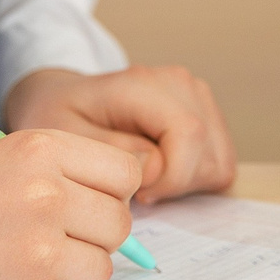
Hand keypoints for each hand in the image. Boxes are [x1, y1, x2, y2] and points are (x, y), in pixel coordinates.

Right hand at [0, 129, 140, 279]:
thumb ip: (58, 178)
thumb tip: (116, 208)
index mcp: (40, 151)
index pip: (125, 173)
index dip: (109, 193)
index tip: (85, 205)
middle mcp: (47, 196)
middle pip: (120, 225)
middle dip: (93, 238)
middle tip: (50, 243)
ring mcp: (40, 253)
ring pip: (100, 271)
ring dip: (70, 275)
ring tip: (18, 265)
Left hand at [3, 65, 237, 201]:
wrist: (63, 98)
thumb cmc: (59, 117)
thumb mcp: (65, 137)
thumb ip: (110, 153)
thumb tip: (157, 167)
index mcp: (143, 84)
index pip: (189, 134)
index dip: (171, 178)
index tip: (138, 194)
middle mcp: (180, 84)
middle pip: (208, 154)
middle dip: (176, 186)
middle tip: (136, 188)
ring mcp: (198, 97)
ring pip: (219, 162)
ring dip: (186, 185)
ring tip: (146, 179)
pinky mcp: (207, 115)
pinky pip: (219, 163)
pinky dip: (194, 180)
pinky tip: (161, 174)